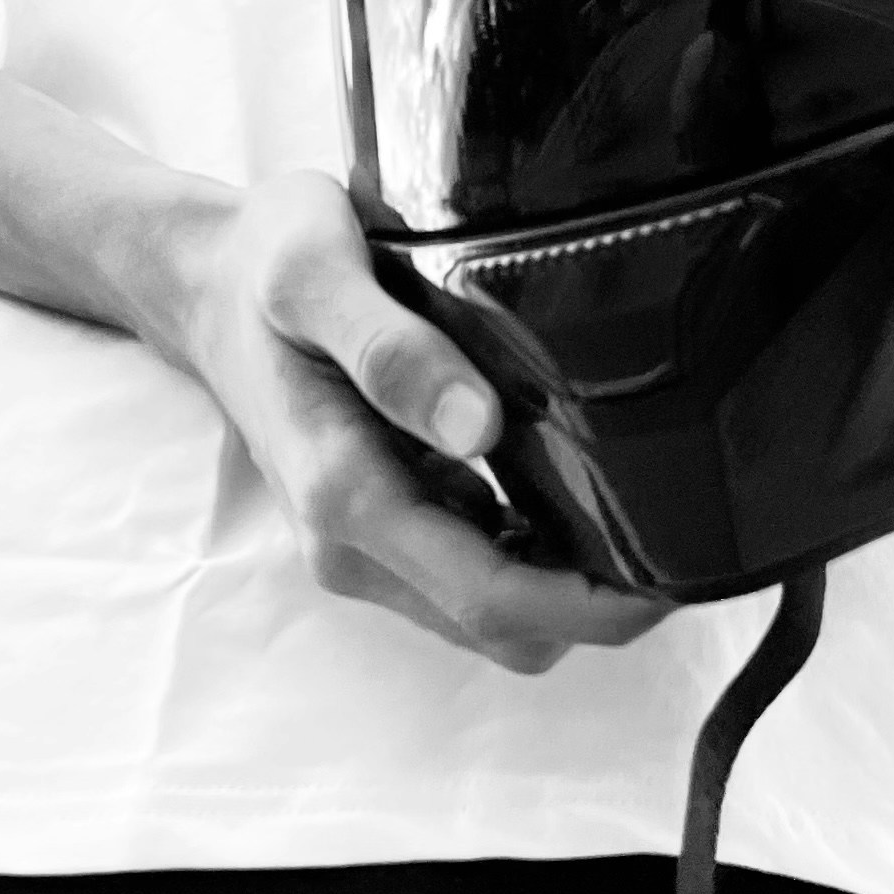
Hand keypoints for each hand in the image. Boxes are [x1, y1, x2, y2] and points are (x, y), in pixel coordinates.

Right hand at [171, 171, 669, 673]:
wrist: (201, 282)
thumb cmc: (262, 264)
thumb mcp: (313, 274)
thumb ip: (392, 352)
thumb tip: (478, 427)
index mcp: (346, 495)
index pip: (493, 597)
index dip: (596, 605)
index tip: (680, 567)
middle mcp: (353, 544)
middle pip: (505, 629)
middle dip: (604, 608)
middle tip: (692, 535)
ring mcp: (364, 546)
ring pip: (494, 615)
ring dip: (572, 590)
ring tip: (650, 514)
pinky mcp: (379, 528)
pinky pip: (473, 574)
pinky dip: (535, 560)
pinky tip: (579, 492)